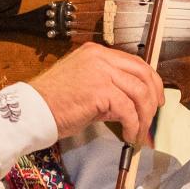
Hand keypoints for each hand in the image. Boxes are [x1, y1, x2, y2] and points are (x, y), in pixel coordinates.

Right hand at [27, 43, 164, 145]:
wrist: (33, 111)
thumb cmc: (54, 102)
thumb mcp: (85, 85)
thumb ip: (109, 87)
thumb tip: (132, 103)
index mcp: (96, 53)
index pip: (135, 63)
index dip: (151, 81)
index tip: (156, 98)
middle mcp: (100, 58)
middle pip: (143, 74)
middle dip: (154, 97)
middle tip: (154, 116)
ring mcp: (100, 72)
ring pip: (139, 92)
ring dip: (144, 116)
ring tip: (140, 131)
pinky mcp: (100, 91)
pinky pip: (128, 110)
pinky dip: (133, 125)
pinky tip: (129, 135)